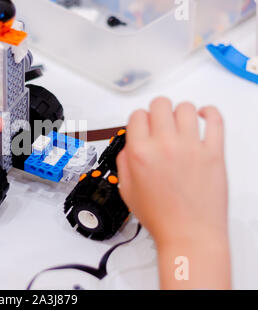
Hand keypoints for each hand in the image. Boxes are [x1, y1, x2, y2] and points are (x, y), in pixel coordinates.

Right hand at [117, 97, 229, 288]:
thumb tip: (128, 147)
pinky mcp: (214, 152)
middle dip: (156, 111)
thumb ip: (123, 163)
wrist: (189, 234)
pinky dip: (209, 113)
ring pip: (185, 107)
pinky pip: (215, 120)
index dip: (138, 120)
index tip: (142, 126)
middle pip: (160, 104)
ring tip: (180, 124)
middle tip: (160, 122)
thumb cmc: (161, 217)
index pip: (137, 116)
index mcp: (140, 154)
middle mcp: (164, 145)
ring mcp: (191, 147)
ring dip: (180, 112)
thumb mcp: (127, 191)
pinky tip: (204, 117)